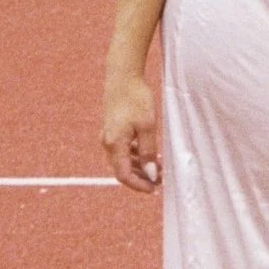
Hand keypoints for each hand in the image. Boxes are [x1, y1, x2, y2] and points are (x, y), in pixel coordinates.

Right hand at [102, 71, 160, 192]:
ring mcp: (109, 137)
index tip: (154, 189)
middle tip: (161, 180)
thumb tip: (151, 174)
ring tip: (160, 168)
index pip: (123, 175)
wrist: (123, 78)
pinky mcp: (113, 131)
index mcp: (114, 144)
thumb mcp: (148, 126)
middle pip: (123, 170)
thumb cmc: (136, 100)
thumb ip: (148, 151)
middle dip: (141, 177)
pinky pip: (123, 150)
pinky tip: (150, 154)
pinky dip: (136, 156)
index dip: (138, 185)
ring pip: (123, 161)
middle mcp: (107, 143)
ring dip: (140, 167)